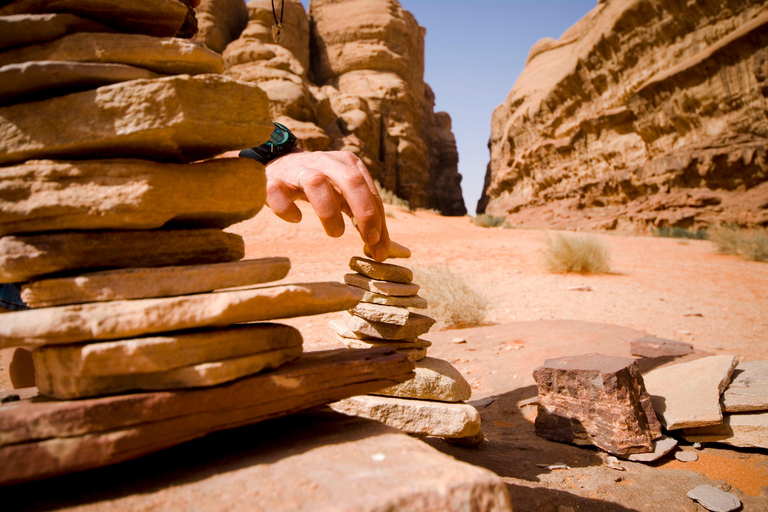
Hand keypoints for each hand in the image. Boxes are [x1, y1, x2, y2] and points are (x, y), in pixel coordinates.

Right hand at [263, 149, 390, 261]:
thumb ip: (362, 219)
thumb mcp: (343, 195)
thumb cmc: (320, 185)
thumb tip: (383, 251)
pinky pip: (277, 192)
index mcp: (348, 164)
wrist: (277, 164)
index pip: (369, 192)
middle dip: (364, 212)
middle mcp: (326, 162)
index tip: (379, 248)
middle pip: (351, 181)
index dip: (378, 220)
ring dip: (329, 211)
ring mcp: (298, 169)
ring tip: (336, 233)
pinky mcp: (272, 179)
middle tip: (369, 239)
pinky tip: (296, 219)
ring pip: (316, 184)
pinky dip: (287, 208)